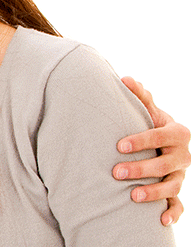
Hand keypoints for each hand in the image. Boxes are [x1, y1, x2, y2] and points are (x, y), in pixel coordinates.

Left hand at [114, 76, 187, 224]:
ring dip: (154, 192)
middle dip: (141, 169)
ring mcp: (180, 174)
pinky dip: (173, 213)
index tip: (119, 145)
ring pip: (172, 185)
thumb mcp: (149, 111)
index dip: (141, 140)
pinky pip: (179, 204)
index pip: (159, 136)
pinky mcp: (177, 190)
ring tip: (133, 197)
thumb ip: (140, 97)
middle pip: (165, 164)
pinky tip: (161, 221)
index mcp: (176, 133)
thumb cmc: (152, 124)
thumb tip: (126, 79)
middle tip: (116, 172)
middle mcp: (182, 155)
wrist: (166, 143)